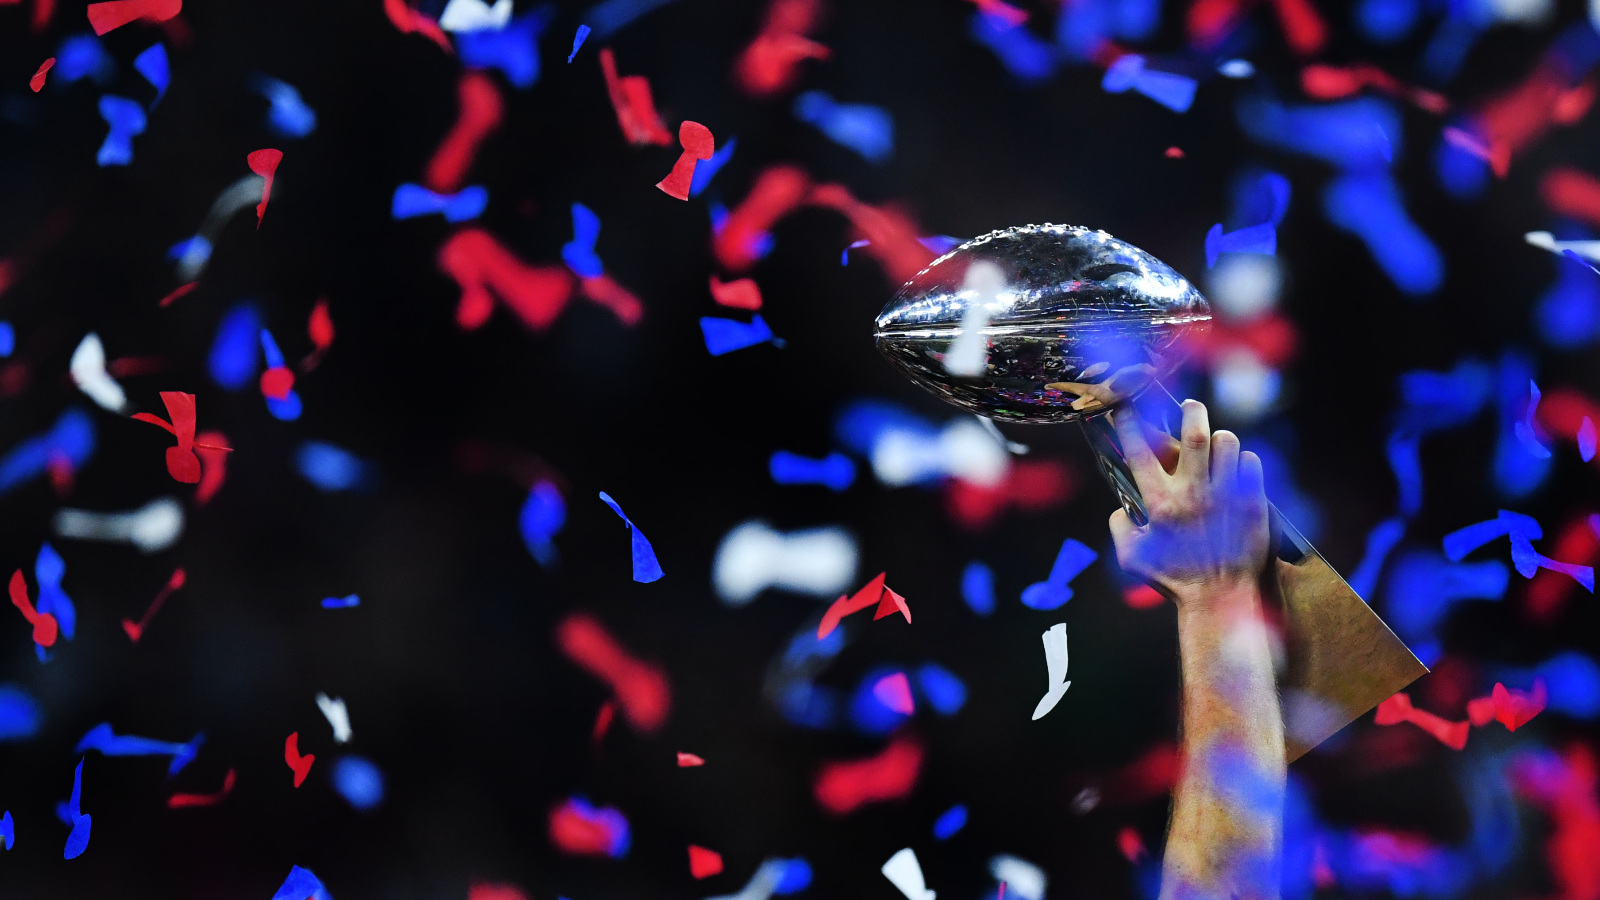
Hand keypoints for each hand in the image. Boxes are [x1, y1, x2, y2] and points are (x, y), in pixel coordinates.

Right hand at [1107, 400, 1269, 605]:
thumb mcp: (1132, 559)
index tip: (1126, 409)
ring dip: (1221, 438)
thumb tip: (1120, 508)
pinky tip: (1238, 469)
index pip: (1140, 452)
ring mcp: (1226, 498)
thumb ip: (1120, 529)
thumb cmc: (1175, 580)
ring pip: (1227, 444)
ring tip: (1218, 443)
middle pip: (1194, 435)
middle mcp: (1193, 495)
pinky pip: (1252, 464)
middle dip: (1192, 412)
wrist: (1220, 600)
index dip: (1130, 424)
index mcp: (1160, 504)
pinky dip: (1244, 460)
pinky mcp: (1253, 504)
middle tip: (1192, 406)